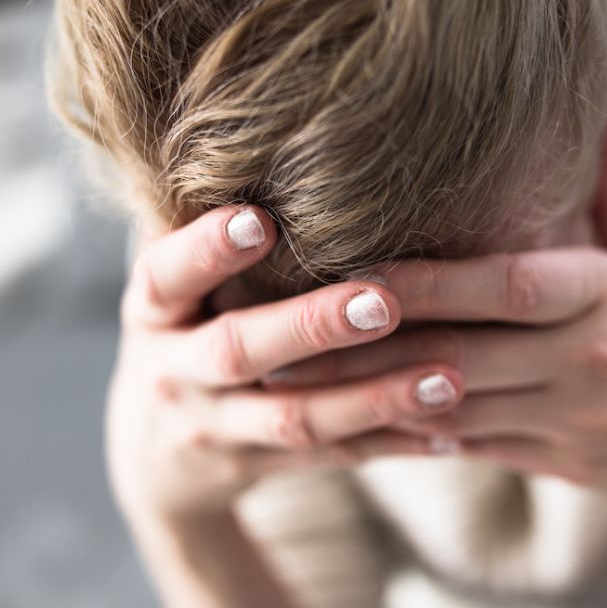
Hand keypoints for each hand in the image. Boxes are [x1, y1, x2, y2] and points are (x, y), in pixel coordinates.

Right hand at [107, 205, 464, 535]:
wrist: (156, 461)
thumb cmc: (184, 336)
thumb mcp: (173, 291)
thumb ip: (206, 235)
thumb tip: (259, 137)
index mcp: (152, 312)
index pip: (167, 275)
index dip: (207, 250)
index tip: (258, 219)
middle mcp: (174, 373)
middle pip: (240, 351)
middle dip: (310, 326)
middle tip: (382, 302)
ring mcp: (214, 430)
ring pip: (296, 419)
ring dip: (375, 398)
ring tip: (450, 377)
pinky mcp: (257, 470)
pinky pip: (333, 459)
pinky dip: (393, 445)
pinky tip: (453, 429)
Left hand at [263, 120, 606, 508]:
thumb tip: (597, 103)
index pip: (507, 282)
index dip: (427, 280)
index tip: (353, 271)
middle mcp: (590, 354)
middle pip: (465, 349)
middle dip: (373, 345)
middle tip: (289, 337)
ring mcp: (578, 415)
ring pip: (459, 406)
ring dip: (377, 397)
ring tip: (302, 387)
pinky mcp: (566, 462)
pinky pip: (476, 449)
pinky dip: (419, 436)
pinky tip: (360, 425)